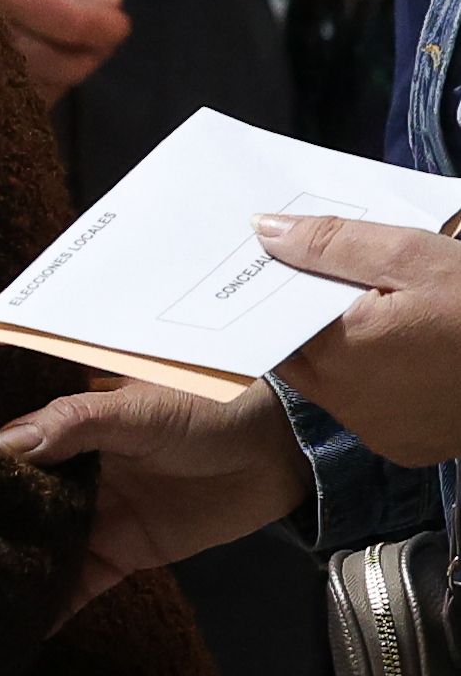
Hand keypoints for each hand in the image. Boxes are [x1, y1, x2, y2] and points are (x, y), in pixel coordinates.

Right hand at [0, 0, 129, 100]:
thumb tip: (112, 5)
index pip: (73, 22)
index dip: (106, 28)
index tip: (119, 24)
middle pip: (63, 62)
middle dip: (92, 53)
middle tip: (99, 36)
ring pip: (43, 88)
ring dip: (67, 72)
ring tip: (64, 47)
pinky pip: (14, 104)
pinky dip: (38, 88)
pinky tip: (34, 67)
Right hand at [0, 376, 308, 610]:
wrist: (286, 451)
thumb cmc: (211, 407)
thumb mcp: (139, 408)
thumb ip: (73, 423)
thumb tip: (0, 447)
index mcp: (63, 425)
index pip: (0, 448)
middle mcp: (66, 472)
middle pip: (9, 505)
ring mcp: (91, 516)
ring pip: (35, 548)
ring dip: (4, 572)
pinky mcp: (118, 555)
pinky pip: (75, 586)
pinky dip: (49, 609)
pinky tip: (11, 632)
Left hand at [264, 212, 460, 465]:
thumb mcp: (413, 256)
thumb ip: (333, 243)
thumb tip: (262, 230)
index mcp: (333, 354)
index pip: (273, 324)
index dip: (280, 293)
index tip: (291, 268)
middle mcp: (341, 402)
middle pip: (298, 356)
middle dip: (310, 321)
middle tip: (340, 289)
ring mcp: (374, 430)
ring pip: (331, 385)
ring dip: (343, 353)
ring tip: (379, 317)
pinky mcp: (403, 445)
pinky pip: (369, 410)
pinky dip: (376, 383)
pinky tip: (406, 355)